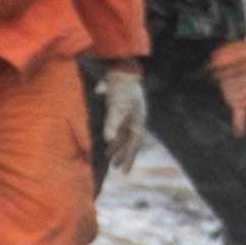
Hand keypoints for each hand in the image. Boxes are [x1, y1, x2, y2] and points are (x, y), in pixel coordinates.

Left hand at [93, 62, 149, 179]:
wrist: (122, 71)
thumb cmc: (120, 89)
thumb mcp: (115, 106)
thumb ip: (112, 122)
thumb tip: (109, 139)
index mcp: (137, 120)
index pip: (134, 144)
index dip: (129, 158)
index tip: (124, 173)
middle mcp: (135, 119)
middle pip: (130, 142)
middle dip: (124, 155)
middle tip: (117, 169)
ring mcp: (129, 115)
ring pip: (124, 135)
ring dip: (118, 147)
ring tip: (110, 159)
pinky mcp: (121, 110)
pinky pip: (119, 128)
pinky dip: (114, 136)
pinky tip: (108, 141)